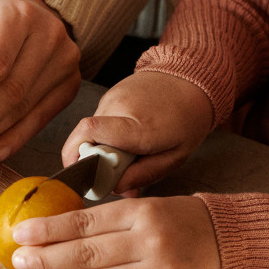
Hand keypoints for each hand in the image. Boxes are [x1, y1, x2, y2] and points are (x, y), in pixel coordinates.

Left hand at [11, 195, 219, 268]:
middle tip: (17, 258)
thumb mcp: (151, 210)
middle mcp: (147, 240)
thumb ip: (115, 222)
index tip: (22, 232)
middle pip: (88, 252)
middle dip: (49, 257)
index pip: (87, 220)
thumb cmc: (184, 222)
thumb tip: (69, 232)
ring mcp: (157, 268)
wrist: (229, 240)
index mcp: (142, 212)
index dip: (52, 228)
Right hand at [63, 72, 212, 192]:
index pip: (89, 133)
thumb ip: (143, 174)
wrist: (191, 79)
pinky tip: (130, 135)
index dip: (77, 157)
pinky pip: (100, 120)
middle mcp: (119, 106)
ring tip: (130, 150)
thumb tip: (113, 188)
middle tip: (118, 171)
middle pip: (87, 139)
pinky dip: (108, 134)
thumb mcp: (175, 157)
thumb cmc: (188, 119)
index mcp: (138, 126)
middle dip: (94, 162)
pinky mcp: (111, 93)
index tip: (87, 179)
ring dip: (103, 147)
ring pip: (92, 132)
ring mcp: (112, 96)